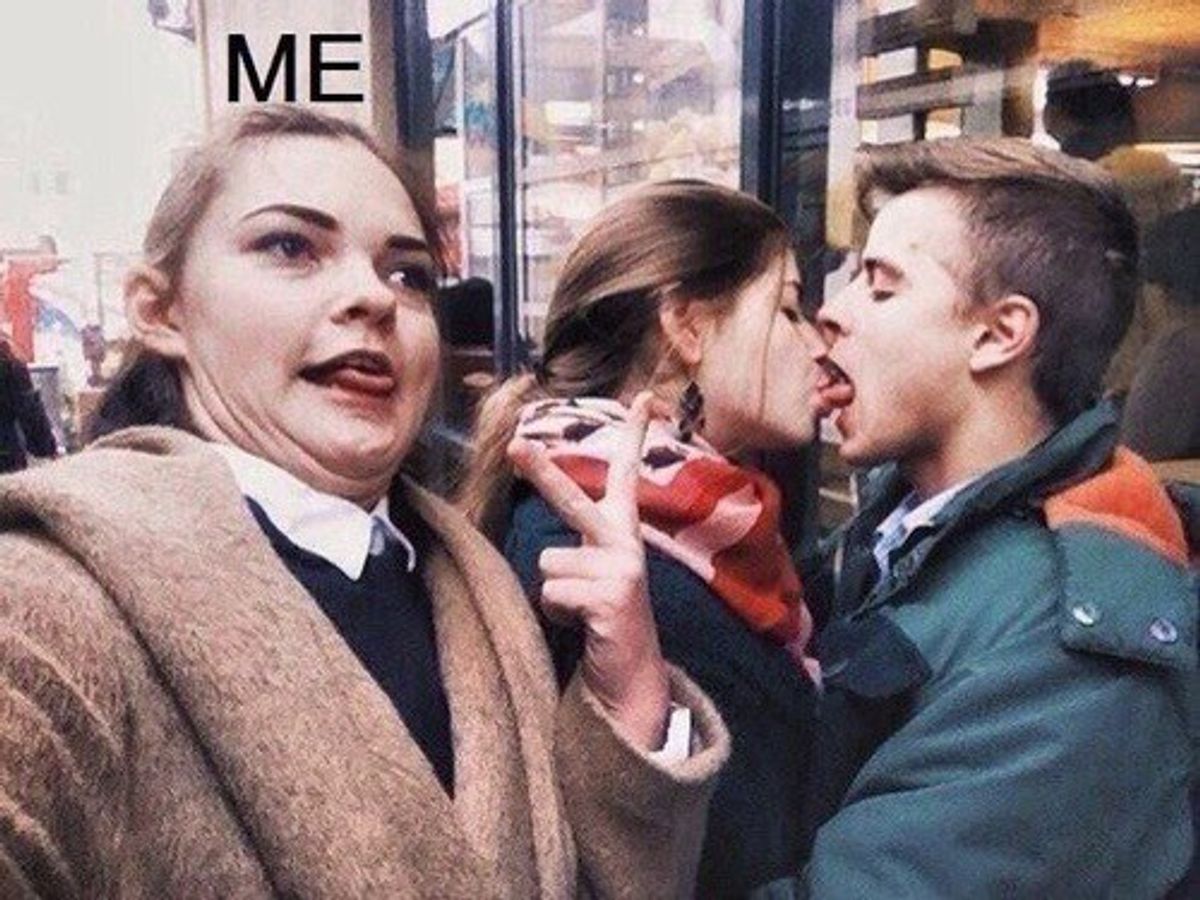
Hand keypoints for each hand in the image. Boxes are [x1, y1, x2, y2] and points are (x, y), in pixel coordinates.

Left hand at [507, 391, 670, 749]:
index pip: (626, 475)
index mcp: (622, 531)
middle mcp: (625, 542)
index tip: (644, 396)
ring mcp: (621, 568)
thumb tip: (546, 544)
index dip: (635, 434)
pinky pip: (551, 593)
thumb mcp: (596, 571)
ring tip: (579, 610)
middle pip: (572, 499)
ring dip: (553, 590)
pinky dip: (556, 613)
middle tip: (515, 444)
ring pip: (547, 562)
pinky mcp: (610, 597)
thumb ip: (580, 545)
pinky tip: (581, 625)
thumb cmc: (604, 616)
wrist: (631, 674)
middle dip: (541, 472)